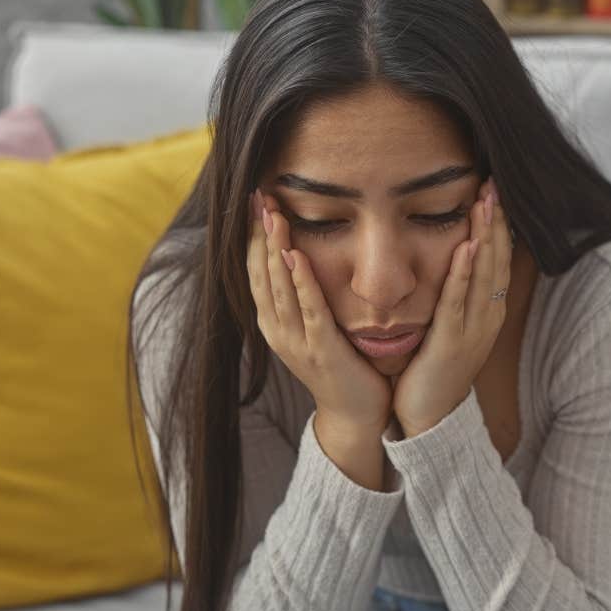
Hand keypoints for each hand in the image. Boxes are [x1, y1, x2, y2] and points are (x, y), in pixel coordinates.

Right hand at [249, 189, 391, 436]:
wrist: (357, 414)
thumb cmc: (343, 365)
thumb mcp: (316, 326)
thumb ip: (307, 296)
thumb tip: (303, 254)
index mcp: (275, 322)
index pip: (257, 270)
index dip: (254, 236)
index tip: (255, 201)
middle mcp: (278, 330)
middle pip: (261, 273)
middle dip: (259, 234)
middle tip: (258, 196)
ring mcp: (296, 341)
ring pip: (279, 287)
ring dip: (275, 249)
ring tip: (273, 215)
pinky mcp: (321, 349)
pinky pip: (309, 309)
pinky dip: (301, 282)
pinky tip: (296, 256)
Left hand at [392, 179, 511, 436]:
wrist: (430, 418)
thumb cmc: (435, 370)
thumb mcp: (451, 326)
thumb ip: (455, 295)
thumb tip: (454, 261)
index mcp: (488, 311)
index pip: (497, 259)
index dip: (498, 225)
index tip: (494, 192)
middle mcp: (487, 317)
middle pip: (497, 260)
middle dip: (497, 222)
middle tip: (495, 185)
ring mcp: (473, 330)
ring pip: (484, 275)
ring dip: (486, 237)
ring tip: (486, 204)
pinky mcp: (452, 341)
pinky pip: (459, 300)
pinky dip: (464, 272)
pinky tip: (468, 247)